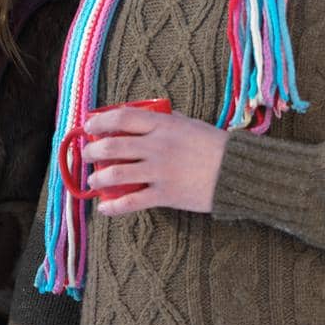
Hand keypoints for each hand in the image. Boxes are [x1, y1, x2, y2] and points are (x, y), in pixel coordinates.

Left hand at [79, 103, 230, 214]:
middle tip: (86, 154)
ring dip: (98, 178)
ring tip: (93, 180)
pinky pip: (132, 202)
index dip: (99, 121)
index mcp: (162, 125)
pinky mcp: (165, 195)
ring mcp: (159, 171)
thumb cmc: (215, 146)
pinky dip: (114, 207)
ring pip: (116, 174)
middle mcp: (156, 146)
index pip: (121, 118)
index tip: (88, 126)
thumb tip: (144, 115)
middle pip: (112, 146)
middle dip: (92, 150)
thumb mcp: (189, 124)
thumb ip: (166, 120)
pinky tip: (104, 208)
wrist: (238, 172)